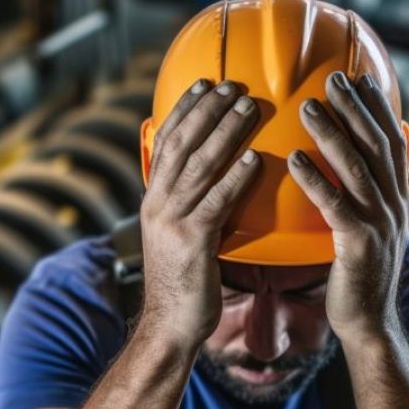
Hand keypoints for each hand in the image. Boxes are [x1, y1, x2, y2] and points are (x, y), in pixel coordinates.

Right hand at [139, 79, 260, 348]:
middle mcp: (158, 203)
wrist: (170, 326)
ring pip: (198, 166)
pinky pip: (215, 202)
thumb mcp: (180, 236)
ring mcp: (171, 221)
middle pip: (181, 144)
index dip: (185, 109)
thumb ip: (191, 205)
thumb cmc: (185, 282)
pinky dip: (234, 178)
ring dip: (224, 133)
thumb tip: (212, 181)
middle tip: (232, 85)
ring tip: (247, 108)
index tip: (205, 83)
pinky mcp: (192, 242)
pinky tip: (254, 160)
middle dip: (206, 110)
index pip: (166, 142)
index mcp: (154, 198)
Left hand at [287, 71, 408, 341]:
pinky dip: (316, 180)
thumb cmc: (360, 275)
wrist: (368, 323)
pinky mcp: (359, 246)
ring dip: (332, 134)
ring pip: (358, 169)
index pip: (392, 142)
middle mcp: (395, 205)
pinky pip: (336, 206)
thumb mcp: (372, 228)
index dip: (377, 107)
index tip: (360, 76)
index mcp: (398, 198)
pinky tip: (294, 160)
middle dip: (356, 108)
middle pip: (377, 146)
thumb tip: (366, 164)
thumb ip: (372, 194)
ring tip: (307, 107)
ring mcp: (380, 224)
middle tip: (332, 77)